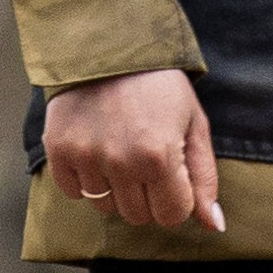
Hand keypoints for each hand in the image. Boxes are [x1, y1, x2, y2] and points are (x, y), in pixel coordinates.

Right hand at [44, 68, 224, 232]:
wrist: (108, 46)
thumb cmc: (160, 86)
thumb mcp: (193, 124)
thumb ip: (204, 178)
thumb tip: (214, 226)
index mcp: (160, 156)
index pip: (171, 215)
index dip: (176, 198)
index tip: (172, 174)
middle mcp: (121, 161)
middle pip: (138, 215)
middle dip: (147, 195)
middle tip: (146, 158)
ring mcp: (87, 156)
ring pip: (106, 206)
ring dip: (116, 187)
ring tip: (120, 148)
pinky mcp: (58, 149)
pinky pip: (74, 192)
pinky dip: (85, 178)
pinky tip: (95, 148)